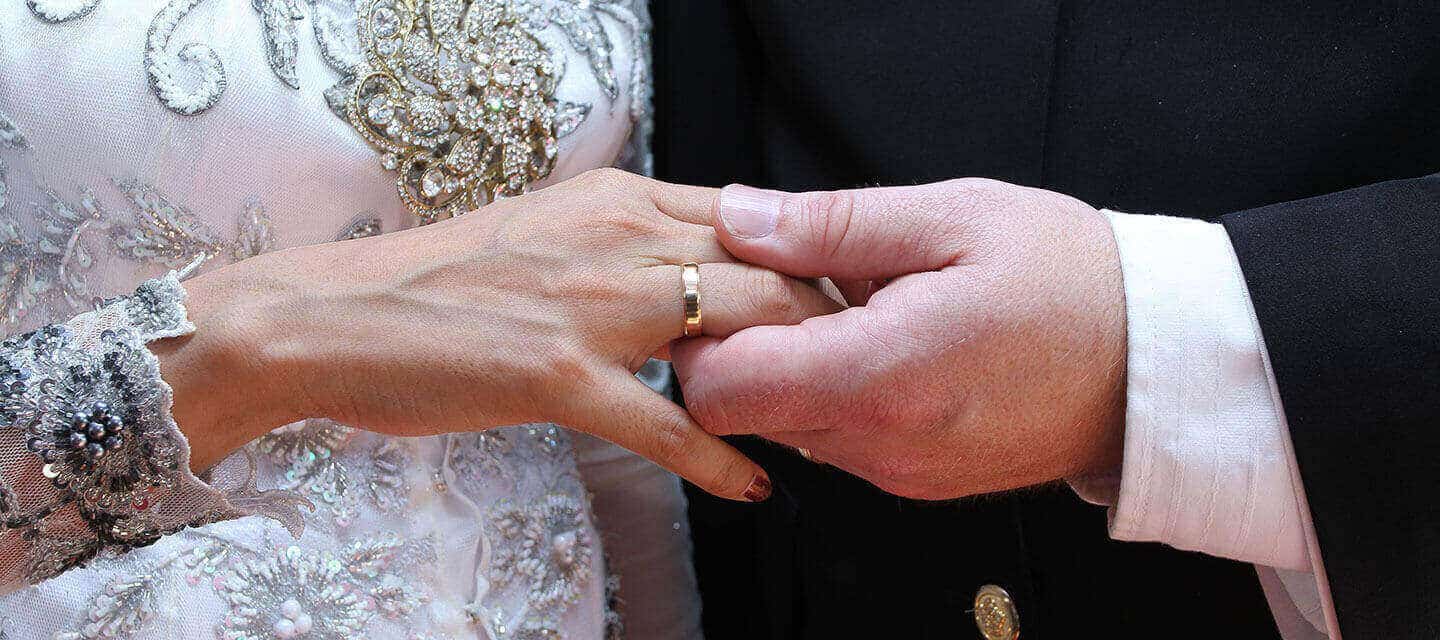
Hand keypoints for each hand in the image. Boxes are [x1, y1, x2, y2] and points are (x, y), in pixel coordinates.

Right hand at [154, 169, 840, 500]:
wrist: (332, 315)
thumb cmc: (436, 282)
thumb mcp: (547, 228)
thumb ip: (625, 236)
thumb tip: (694, 256)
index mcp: (618, 197)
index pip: (751, 218)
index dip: (812, 263)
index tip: (850, 305)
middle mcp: (617, 237)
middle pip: (767, 269)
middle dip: (830, 322)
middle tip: (866, 370)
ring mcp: (591, 305)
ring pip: (737, 330)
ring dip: (798, 380)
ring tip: (832, 423)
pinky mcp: (560, 375)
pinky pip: (668, 423)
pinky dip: (722, 459)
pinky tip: (755, 485)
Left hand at [671, 178, 1126, 499]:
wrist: (1157, 362)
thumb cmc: (1072, 282)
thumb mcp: (951, 218)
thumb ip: (830, 225)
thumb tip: (741, 218)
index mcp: (881, 375)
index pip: (723, 391)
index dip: (702, 338)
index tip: (729, 290)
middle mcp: (882, 443)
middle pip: (748, 414)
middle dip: (748, 347)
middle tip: (799, 284)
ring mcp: (900, 473)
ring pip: (790, 429)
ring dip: (797, 371)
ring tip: (858, 310)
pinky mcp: (918, 482)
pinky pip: (841, 443)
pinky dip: (840, 396)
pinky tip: (889, 346)